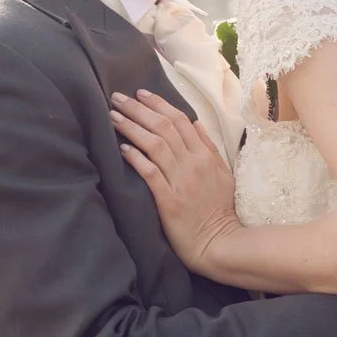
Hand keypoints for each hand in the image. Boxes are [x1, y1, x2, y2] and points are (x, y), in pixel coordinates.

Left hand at [111, 90, 239, 277]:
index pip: (180, 120)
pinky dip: (137, 158)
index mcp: (206, 155)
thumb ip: (209, 147)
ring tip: (113, 116)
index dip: (159, 104)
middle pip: (164, 127)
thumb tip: (196, 123)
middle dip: (139, 109)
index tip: (140, 93)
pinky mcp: (169, 200)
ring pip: (155, 144)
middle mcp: (193, 163)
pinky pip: (151, 173)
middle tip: (117, 97)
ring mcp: (181, 181)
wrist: (220, 242)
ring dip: (132, 127)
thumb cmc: (219, 210)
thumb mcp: (223, 173)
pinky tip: (122, 148)